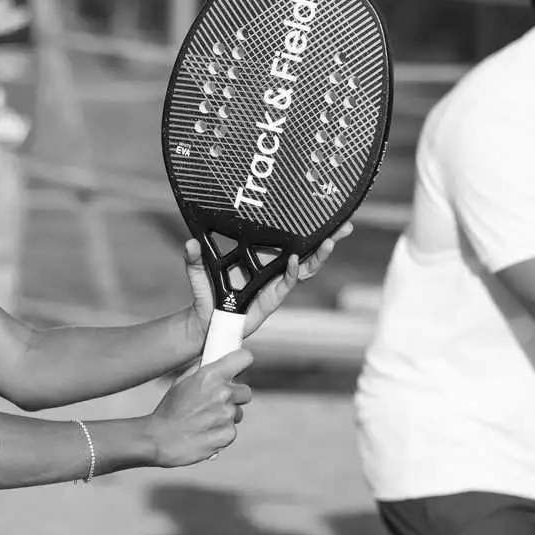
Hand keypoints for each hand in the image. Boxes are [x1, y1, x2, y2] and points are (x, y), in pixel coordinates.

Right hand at [147, 347, 253, 465]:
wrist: (159, 440)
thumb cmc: (168, 411)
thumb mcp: (181, 382)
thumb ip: (201, 370)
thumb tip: (214, 360)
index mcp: (210, 375)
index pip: (244, 358)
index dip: (241, 362)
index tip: (238, 367)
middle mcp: (222, 393)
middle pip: (245, 391)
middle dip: (234, 396)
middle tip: (216, 403)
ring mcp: (227, 414)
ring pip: (238, 413)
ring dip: (226, 416)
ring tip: (204, 421)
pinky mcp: (228, 434)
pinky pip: (232, 430)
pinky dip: (221, 433)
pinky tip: (205, 433)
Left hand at [182, 223, 352, 338]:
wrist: (207, 322)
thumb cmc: (208, 296)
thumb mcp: (199, 271)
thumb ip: (195, 258)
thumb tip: (189, 243)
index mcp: (263, 257)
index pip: (289, 238)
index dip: (305, 227)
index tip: (321, 212)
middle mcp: (274, 269)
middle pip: (307, 251)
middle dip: (327, 238)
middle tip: (345, 224)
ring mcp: (276, 284)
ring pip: (304, 267)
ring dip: (318, 255)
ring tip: (331, 240)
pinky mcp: (272, 298)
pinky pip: (286, 283)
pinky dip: (291, 272)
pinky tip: (294, 260)